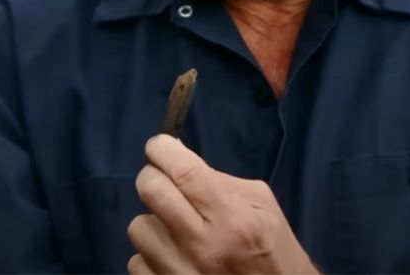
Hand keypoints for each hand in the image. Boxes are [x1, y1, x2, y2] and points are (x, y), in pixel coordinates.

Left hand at [126, 135, 317, 274]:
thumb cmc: (273, 252)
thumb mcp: (263, 208)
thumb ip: (221, 182)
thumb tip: (179, 162)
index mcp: (233, 219)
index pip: (182, 170)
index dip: (162, 149)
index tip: (161, 147)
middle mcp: (203, 246)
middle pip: (150, 191)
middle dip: (152, 177)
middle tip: (164, 181)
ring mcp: (179, 273)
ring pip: (138, 227)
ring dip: (153, 222)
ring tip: (174, 230)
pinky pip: (136, 261)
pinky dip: (150, 255)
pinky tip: (172, 257)